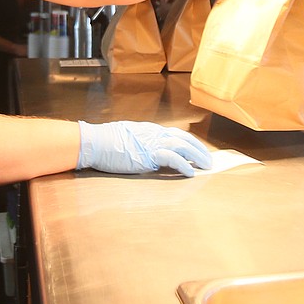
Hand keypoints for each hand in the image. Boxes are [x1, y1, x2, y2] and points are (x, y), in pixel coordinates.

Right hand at [77, 120, 212, 176]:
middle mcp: (155, 133)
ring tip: (206, 166)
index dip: (189, 142)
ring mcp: (152, 142)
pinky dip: (184, 165)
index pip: (176, 134)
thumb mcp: (128, 138)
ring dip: (197, 156)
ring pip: (183, 146)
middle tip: (208, 160)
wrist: (95, 142)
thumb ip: (141, 142)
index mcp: (150, 130)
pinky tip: (190, 172)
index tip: (198, 150)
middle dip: (199, 149)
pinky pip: (173, 158)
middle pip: (184, 139)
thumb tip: (147, 151)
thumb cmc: (106, 142)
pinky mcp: (149, 154)